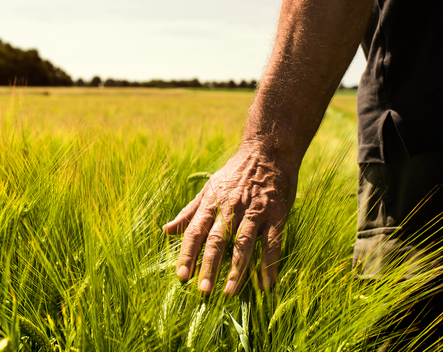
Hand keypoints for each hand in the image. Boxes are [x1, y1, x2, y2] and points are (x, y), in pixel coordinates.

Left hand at [162, 142, 297, 294]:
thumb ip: (189, 211)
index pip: (196, 231)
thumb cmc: (236, 172)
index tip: (181, 276)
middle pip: (218, 240)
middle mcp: (232, 208)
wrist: (268, 151)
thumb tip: (166, 230)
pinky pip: (272, 242)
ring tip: (229, 292)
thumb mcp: (209, 188)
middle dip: (209, 266)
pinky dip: (270, 264)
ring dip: (236, 269)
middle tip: (203, 291)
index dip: (188, 254)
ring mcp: (255, 212)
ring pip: (244, 244)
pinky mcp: (276, 214)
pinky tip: (267, 284)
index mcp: (212, 203)